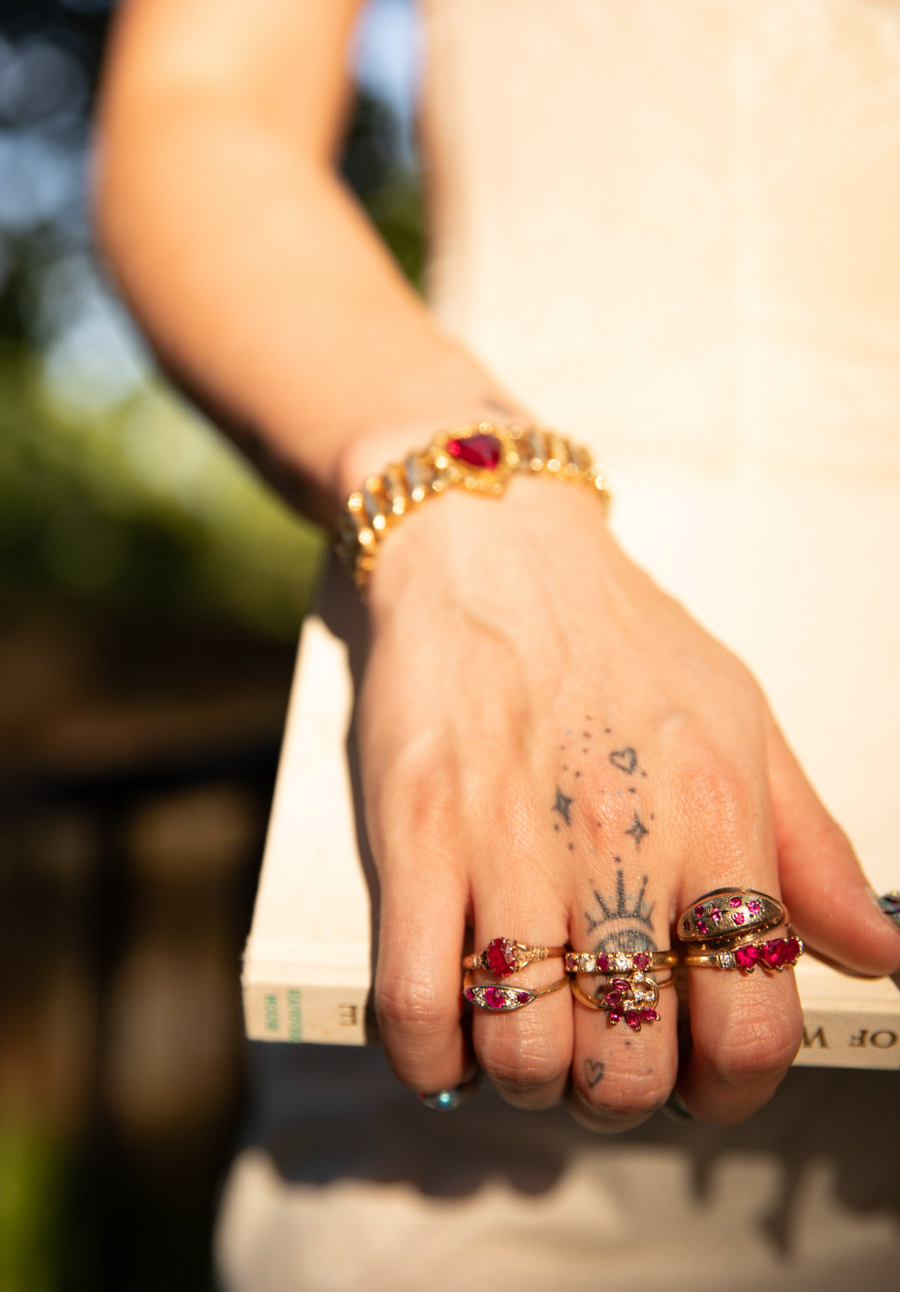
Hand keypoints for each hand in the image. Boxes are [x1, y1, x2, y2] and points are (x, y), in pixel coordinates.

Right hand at [356, 476, 899, 1128]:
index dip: (732, 1090)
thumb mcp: (744, 720)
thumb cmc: (621, 636)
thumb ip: (812, 847)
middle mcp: (618, 839)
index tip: (702, 1083)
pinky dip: (431, 1058)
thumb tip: (885, 949)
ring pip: (523, 1048)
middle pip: (631, 1062)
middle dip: (621, 1093)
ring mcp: (506, 841)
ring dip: (528, 1077)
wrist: (494, 546)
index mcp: (717, 816)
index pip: (751, 1021)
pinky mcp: (415, 833)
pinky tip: (450, 1039)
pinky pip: (414, 1000)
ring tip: (530, 1040)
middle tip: (605, 1058)